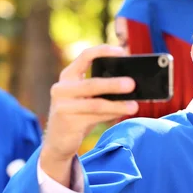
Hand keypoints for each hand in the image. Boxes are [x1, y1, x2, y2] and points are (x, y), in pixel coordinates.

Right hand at [41, 45, 137, 185]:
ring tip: (134, 106)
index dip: (103, 51)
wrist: (58, 141)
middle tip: (132, 84)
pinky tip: (122, 113)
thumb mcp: (86, 98)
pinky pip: (94, 117)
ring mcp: (63, 105)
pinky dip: (111, 114)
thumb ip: (101, 90)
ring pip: (95, 103)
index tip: (123, 52)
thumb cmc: (78, 115)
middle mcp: (62, 88)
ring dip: (117, 104)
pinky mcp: (67, 122)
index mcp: (68, 76)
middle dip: (114, 84)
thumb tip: (131, 86)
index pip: (85, 56)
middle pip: (92, 83)